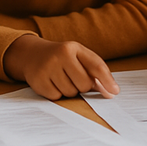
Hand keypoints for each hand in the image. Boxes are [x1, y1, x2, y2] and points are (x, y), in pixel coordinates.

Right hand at [3, 35, 118, 99]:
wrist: (32, 54)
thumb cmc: (62, 57)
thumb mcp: (78, 56)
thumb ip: (95, 71)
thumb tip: (111, 92)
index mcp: (73, 47)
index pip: (96, 66)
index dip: (107, 81)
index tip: (114, 92)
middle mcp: (60, 55)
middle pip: (84, 84)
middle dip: (82, 86)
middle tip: (73, 78)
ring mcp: (48, 68)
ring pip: (70, 93)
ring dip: (69, 91)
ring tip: (61, 78)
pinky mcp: (38, 81)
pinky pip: (56, 97)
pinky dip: (56, 94)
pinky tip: (51, 83)